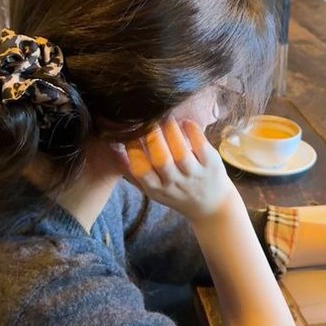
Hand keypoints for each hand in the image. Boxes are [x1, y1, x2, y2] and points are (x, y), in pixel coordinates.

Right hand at [121, 118, 237, 221]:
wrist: (212, 207)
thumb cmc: (178, 192)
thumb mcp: (154, 190)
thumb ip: (136, 171)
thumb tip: (114, 146)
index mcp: (157, 190)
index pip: (141, 170)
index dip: (134, 149)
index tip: (133, 133)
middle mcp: (175, 184)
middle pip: (161, 160)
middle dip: (152, 136)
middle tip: (149, 120)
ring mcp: (195, 176)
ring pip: (181, 152)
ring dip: (171, 130)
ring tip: (166, 118)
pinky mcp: (211, 166)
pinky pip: (201, 145)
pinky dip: (192, 130)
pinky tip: (185, 123)